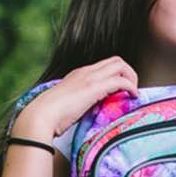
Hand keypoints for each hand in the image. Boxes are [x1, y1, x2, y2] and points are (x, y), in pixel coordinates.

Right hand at [20, 56, 138, 138]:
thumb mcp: (66, 105)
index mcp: (78, 74)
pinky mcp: (94, 87)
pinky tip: (133, 97)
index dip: (117, 74)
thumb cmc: (50, 116)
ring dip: (132, 77)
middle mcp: (85, 71)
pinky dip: (131, 87)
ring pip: (120, 65)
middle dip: (129, 73)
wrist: (41, 115)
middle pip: (116, 60)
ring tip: (134, 93)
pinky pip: (120, 80)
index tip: (121, 91)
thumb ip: (77, 104)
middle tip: (132, 90)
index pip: (104, 65)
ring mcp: (90, 77)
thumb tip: (82, 114)